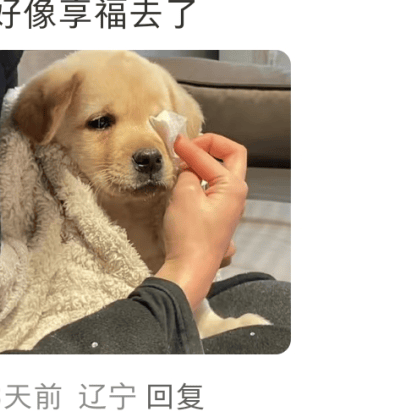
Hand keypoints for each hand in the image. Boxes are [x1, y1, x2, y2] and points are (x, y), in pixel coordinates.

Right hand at [155, 133, 247, 309]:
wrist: (190, 269)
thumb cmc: (190, 235)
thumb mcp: (184, 194)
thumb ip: (188, 170)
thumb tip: (187, 161)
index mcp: (234, 187)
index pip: (211, 155)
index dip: (190, 146)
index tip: (173, 142)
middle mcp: (237, 195)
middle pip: (231, 157)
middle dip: (211, 146)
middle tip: (188, 146)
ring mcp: (230, 206)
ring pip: (223, 173)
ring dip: (205, 163)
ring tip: (183, 162)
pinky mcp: (219, 216)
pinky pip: (214, 188)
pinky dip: (202, 178)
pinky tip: (186, 181)